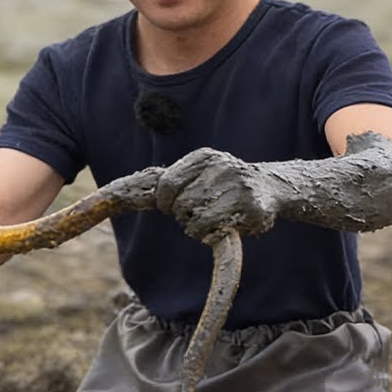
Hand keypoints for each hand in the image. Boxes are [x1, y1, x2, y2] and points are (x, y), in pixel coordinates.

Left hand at [155, 148, 278, 241]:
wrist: (270, 186)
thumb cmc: (226, 183)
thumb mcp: (201, 171)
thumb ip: (174, 179)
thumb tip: (121, 192)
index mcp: (205, 157)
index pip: (167, 184)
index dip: (163, 201)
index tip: (167, 208)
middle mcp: (222, 168)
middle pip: (180, 205)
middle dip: (183, 215)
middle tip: (197, 213)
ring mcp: (238, 188)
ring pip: (195, 221)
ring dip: (196, 228)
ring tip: (211, 220)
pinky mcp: (251, 209)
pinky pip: (215, 231)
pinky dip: (210, 235)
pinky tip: (221, 228)